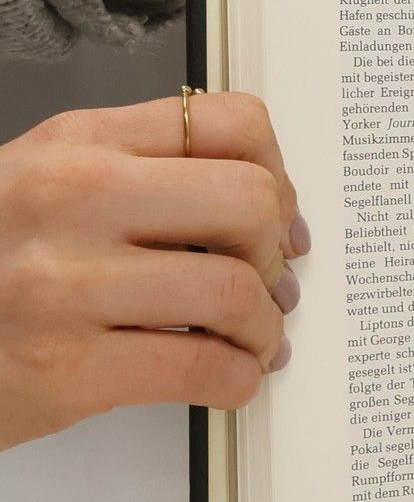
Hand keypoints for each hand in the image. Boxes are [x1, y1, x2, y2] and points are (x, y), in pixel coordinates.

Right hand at [0, 95, 306, 451]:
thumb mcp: (46, 184)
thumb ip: (144, 175)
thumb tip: (265, 208)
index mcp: (78, 144)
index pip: (232, 122)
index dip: (279, 175)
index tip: (279, 216)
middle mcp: (72, 199)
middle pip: (250, 203)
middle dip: (274, 252)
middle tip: (266, 282)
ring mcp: (66, 284)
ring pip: (235, 291)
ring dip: (263, 327)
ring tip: (250, 338)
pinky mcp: (66, 368)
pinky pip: (204, 368)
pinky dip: (238, 379)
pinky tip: (228, 377)